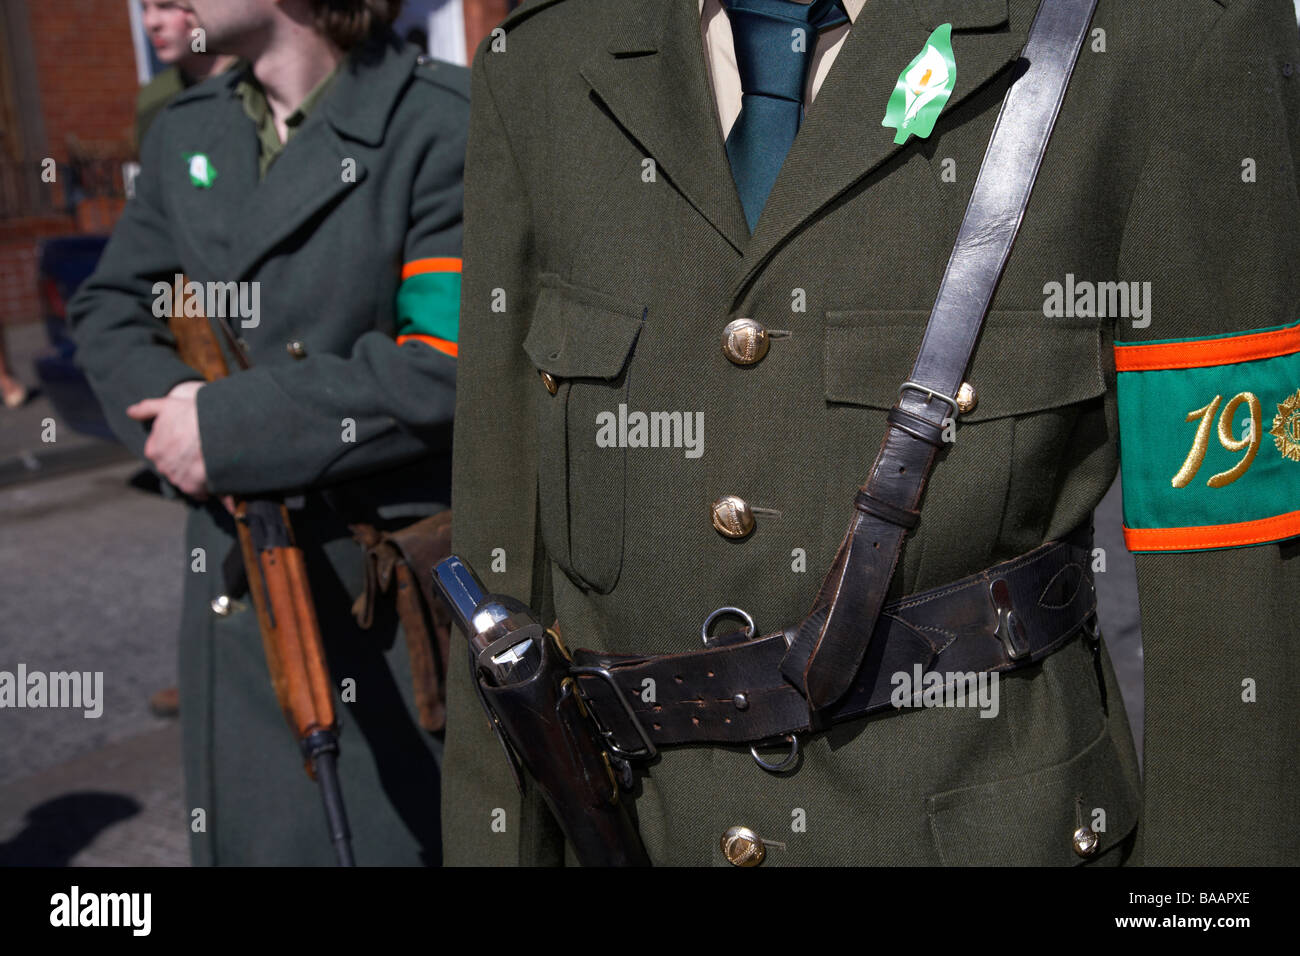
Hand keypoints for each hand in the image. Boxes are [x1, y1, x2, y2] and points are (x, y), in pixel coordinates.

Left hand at [126, 380, 209, 497]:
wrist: (215, 430)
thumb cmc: (192, 415)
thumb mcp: (168, 405)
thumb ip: (146, 409)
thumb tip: (130, 412)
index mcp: (153, 449)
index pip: (162, 453)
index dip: (176, 448)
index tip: (188, 443)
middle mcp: (162, 466)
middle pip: (173, 468)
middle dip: (184, 463)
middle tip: (200, 453)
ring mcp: (177, 478)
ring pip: (186, 480)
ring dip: (195, 476)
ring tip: (209, 463)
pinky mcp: (193, 488)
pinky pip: (199, 492)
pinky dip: (205, 489)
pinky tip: (213, 478)